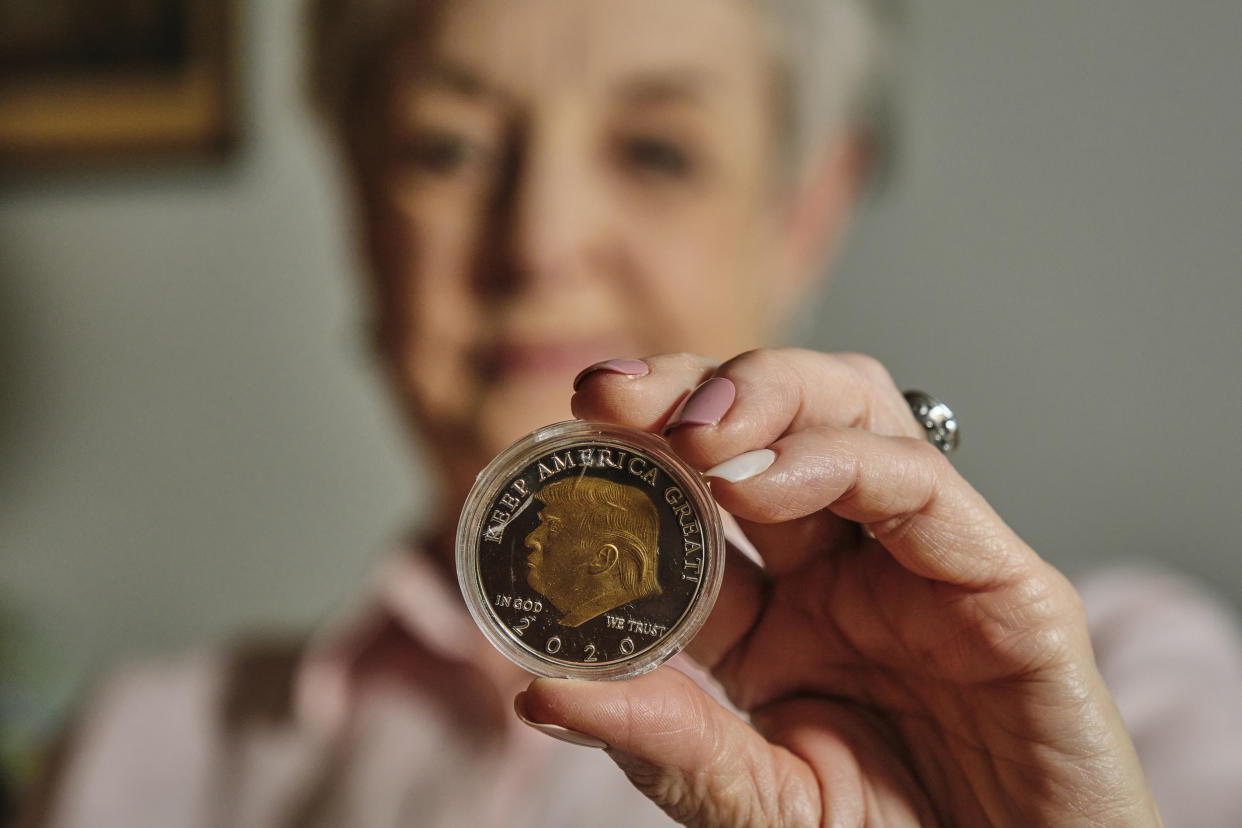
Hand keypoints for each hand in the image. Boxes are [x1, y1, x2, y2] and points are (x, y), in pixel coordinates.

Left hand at [516, 349, 1159, 825]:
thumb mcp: (756, 804)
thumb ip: (666, 744)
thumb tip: (537, 692)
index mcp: (778, 613)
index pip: (699, 492)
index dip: (637, 444)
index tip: (574, 419)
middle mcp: (847, 568)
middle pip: (775, 420)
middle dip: (691, 388)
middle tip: (614, 397)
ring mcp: (925, 564)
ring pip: (853, 414)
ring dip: (766, 396)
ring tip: (691, 432)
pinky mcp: (1007, 585)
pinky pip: (924, 485)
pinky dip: (841, 461)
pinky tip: (763, 480)